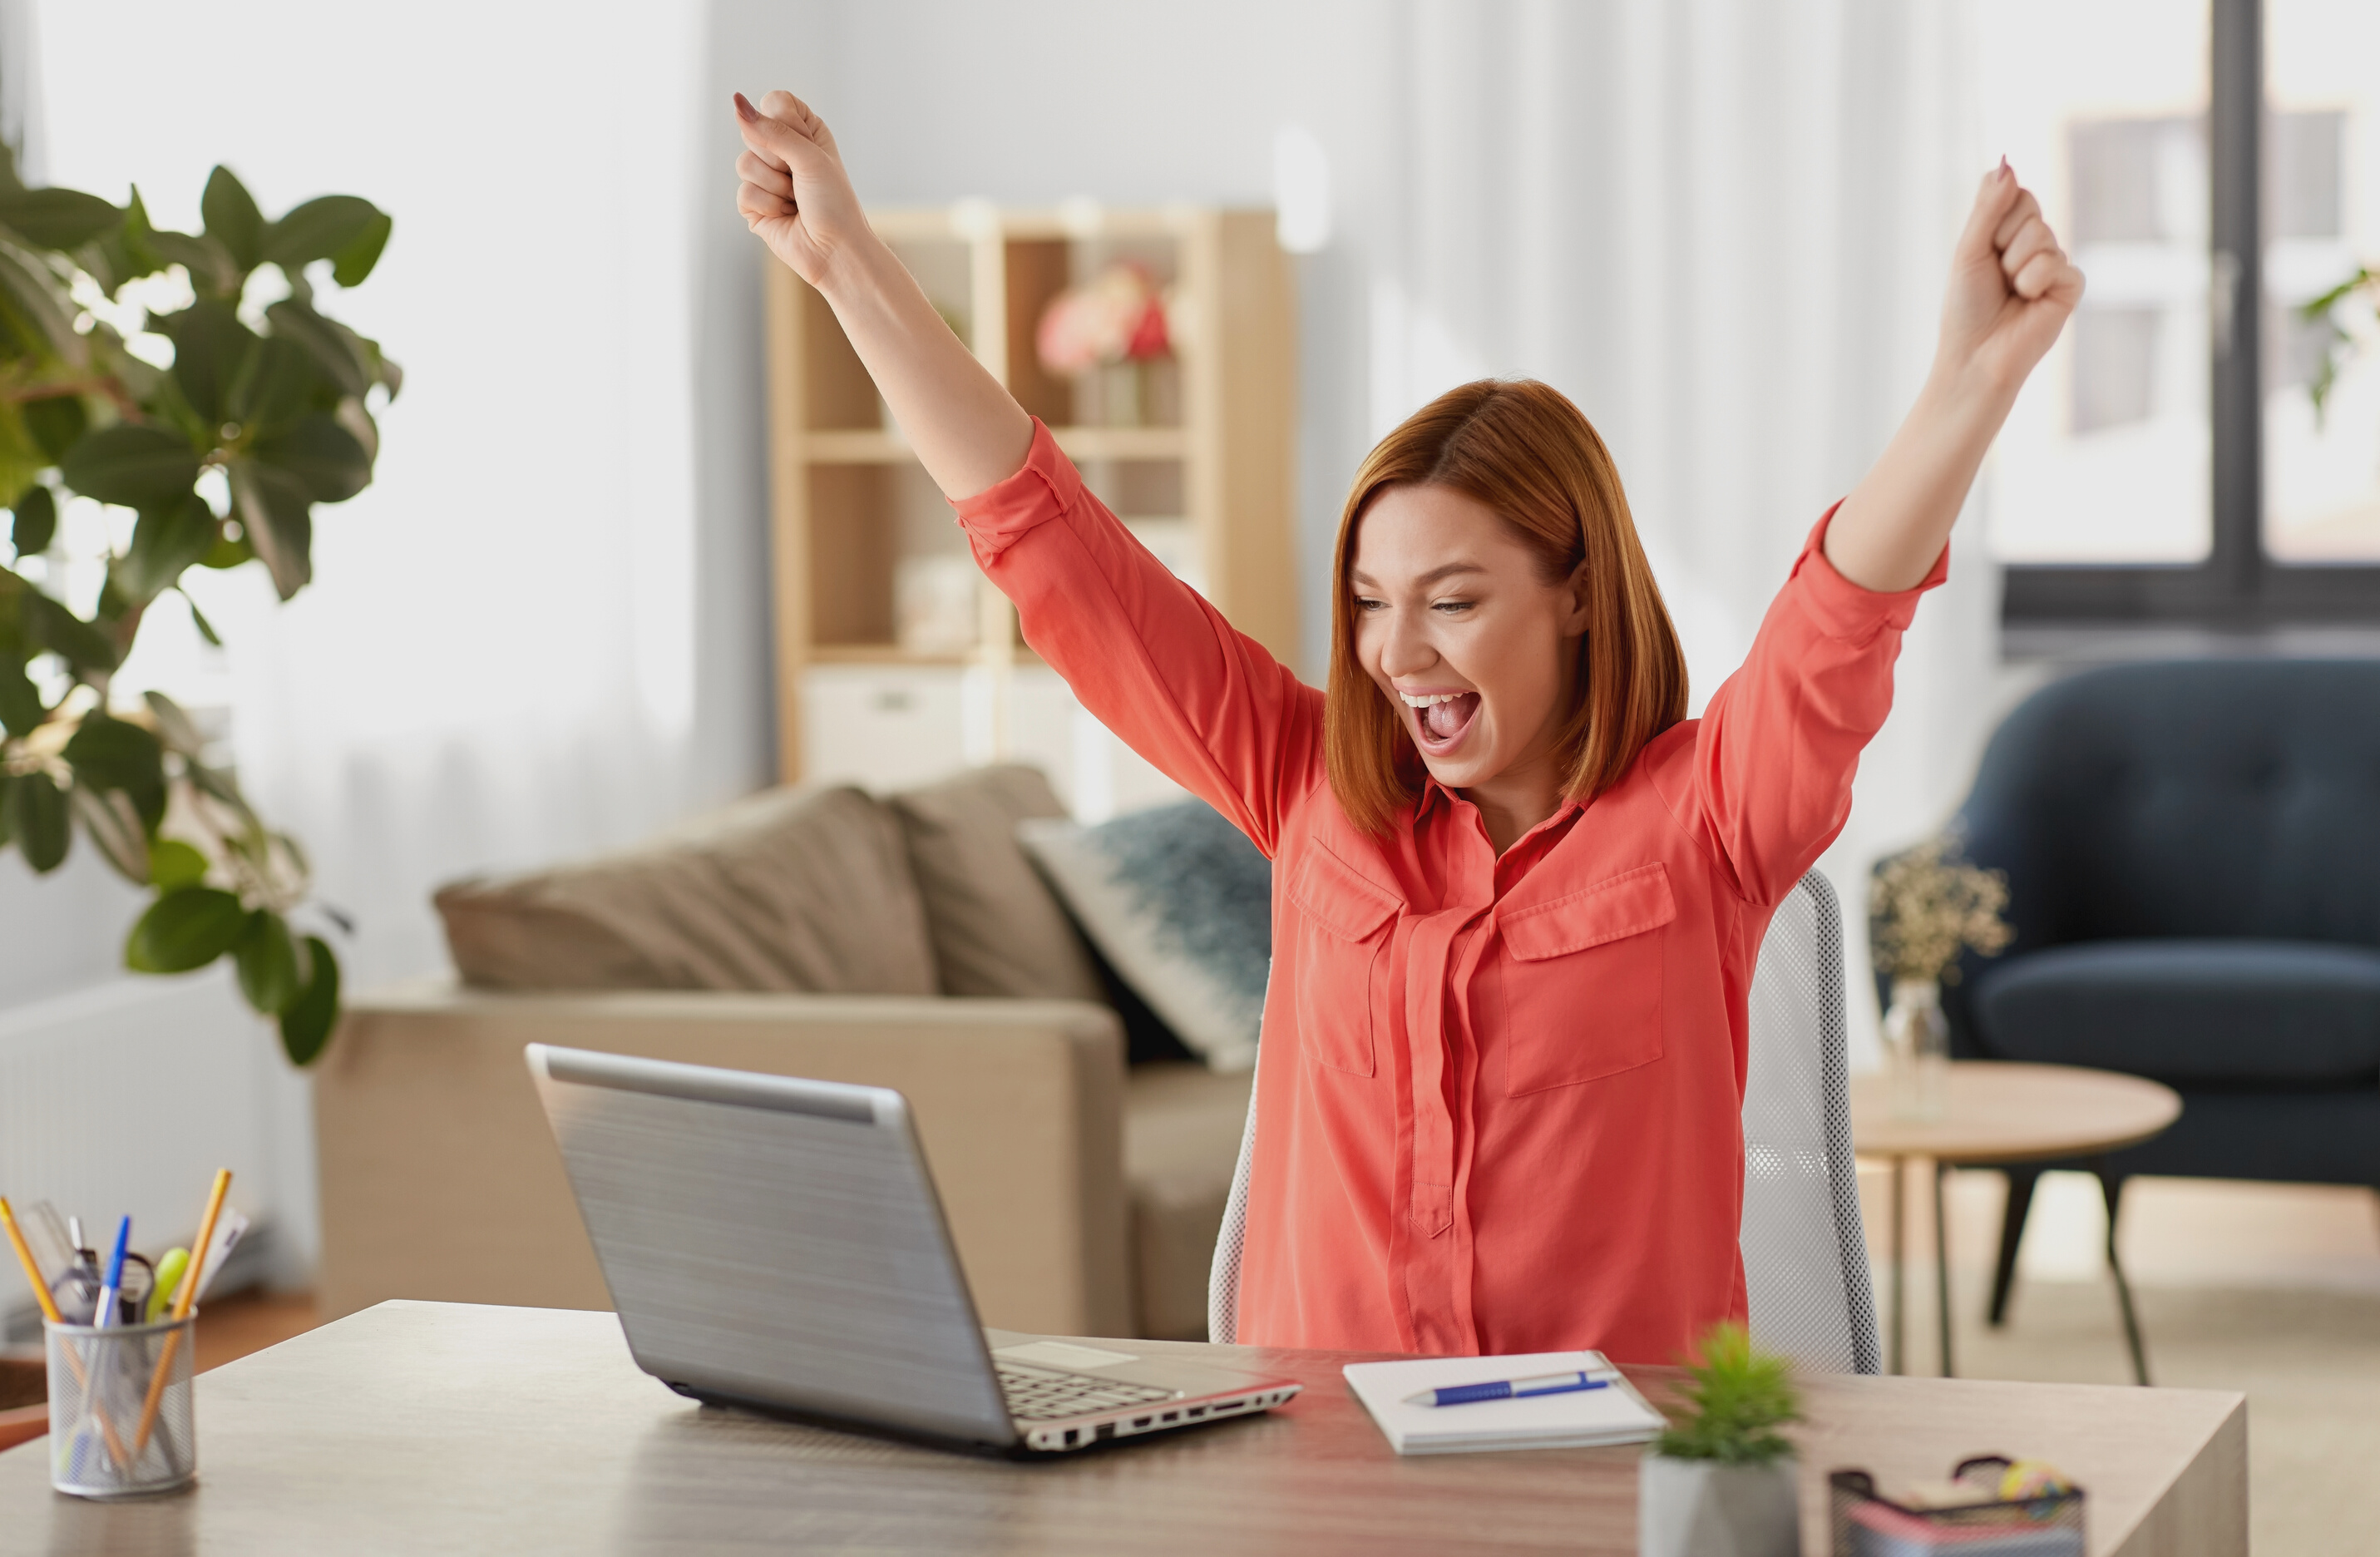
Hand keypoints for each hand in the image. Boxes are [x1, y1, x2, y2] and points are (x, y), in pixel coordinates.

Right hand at [734, 90, 870, 290]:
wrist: (835, 251)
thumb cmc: (834, 204)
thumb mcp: (810, 158)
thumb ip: (773, 130)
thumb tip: (737, 104)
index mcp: (805, 131)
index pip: (774, 102)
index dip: (784, 123)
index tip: (806, 146)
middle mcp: (783, 150)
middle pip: (753, 131)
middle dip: (778, 159)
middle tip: (800, 179)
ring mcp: (766, 177)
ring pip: (744, 163)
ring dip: (775, 186)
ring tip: (795, 201)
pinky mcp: (754, 204)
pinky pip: (743, 192)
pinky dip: (767, 206)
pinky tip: (786, 216)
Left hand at [1935, 160, 2084, 402]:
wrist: (1975, 356)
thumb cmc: (1966, 307)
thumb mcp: (1969, 250)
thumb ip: (1988, 207)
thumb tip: (2007, 163)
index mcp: (2007, 232)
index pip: (2013, 191)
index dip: (1995, 215)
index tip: (1982, 245)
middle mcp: (2034, 243)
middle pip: (2030, 208)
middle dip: (2003, 241)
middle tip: (1995, 275)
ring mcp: (2055, 263)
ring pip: (2041, 235)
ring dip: (2014, 266)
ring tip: (2009, 292)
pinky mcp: (2070, 286)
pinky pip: (2057, 263)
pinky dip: (2033, 282)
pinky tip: (2028, 302)